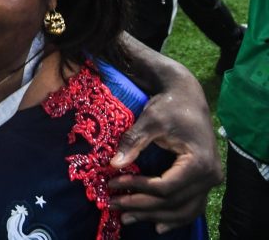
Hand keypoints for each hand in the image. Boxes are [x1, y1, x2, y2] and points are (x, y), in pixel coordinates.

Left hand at [107, 84, 221, 231]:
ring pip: (183, 209)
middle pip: (173, 202)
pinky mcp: (205, 180)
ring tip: (127, 218)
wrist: (187, 96)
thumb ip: (133, 143)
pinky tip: (157, 226)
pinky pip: (191, 205)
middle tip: (113, 205)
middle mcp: (210, 176)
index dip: (137, 188)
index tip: (112, 183)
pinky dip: (174, 217)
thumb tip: (113, 165)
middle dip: (141, 206)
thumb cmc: (169, 106)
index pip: (165, 187)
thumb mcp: (150, 121)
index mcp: (199, 163)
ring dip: (155, 216)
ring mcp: (210, 181)